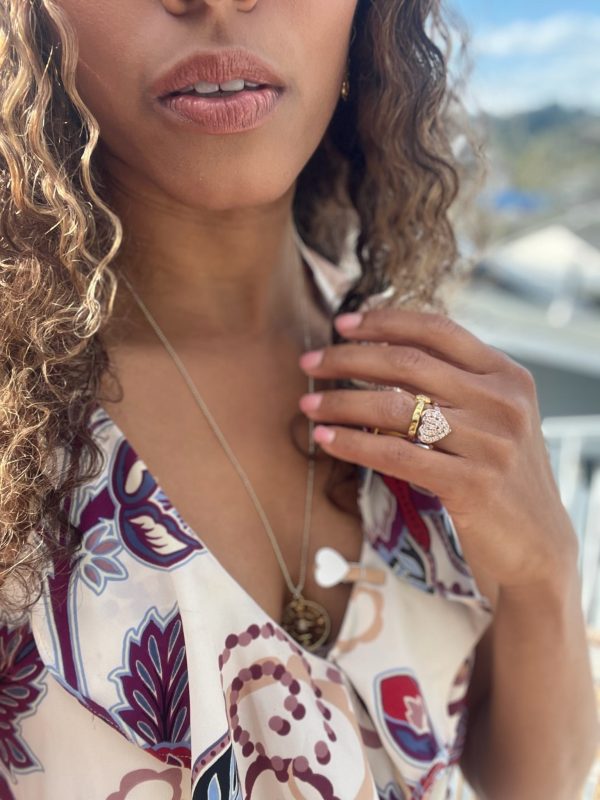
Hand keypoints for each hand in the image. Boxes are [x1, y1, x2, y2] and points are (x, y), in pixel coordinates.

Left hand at [298, 309, 578, 589]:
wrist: (537, 544)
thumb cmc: (501, 475)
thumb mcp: (494, 418)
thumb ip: (456, 386)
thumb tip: (384, 355)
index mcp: (507, 376)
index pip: (438, 330)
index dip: (385, 322)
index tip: (342, 324)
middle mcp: (502, 403)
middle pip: (409, 364)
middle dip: (349, 358)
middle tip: (309, 361)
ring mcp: (490, 443)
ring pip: (396, 409)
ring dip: (341, 402)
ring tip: (308, 403)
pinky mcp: (472, 484)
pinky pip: (396, 455)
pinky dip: (353, 444)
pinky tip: (325, 439)